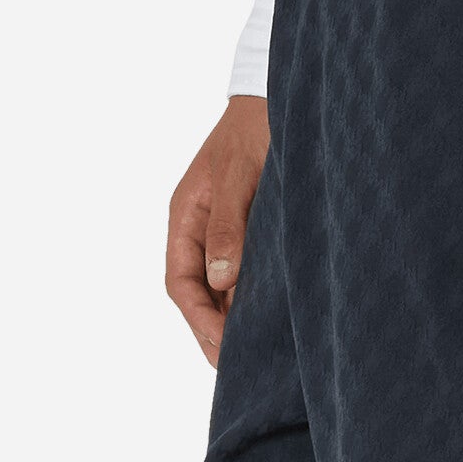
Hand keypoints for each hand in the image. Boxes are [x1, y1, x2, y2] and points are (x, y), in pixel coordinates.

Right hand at [166, 95, 270, 366]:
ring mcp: (224, 230)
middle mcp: (200, 227)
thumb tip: (221, 281)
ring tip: (254, 353)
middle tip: (237, 367)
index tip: (222, 347)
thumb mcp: (241, 175)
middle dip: (213, 330)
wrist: (282, 94)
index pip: (180, 281)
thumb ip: (229, 226)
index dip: (198, 319)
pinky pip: (244, 273)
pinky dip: (251, 298)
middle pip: (197, 292)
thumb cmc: (257, 127)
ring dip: (233, 318)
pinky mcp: (251, 230)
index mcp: (186, 215)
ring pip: (220, 287)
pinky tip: (271, 318)